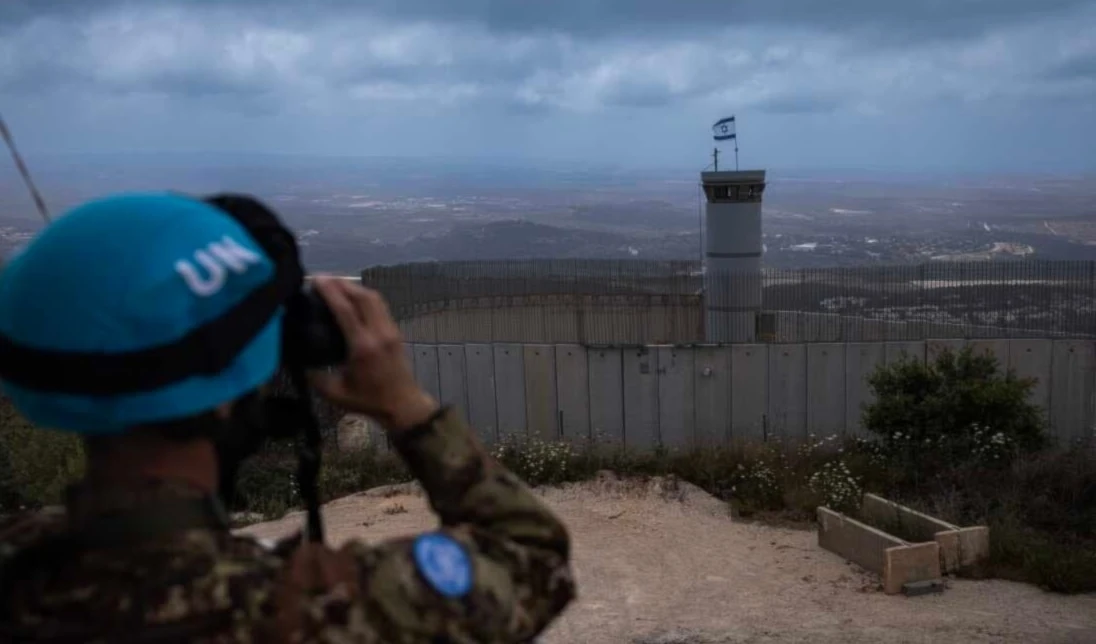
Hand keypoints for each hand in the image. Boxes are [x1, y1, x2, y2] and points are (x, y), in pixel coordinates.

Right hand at [308, 276, 438, 431]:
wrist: (402, 405)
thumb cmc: (368, 400)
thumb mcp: (334, 392)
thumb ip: (313, 376)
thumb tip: (295, 359)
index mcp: (363, 347)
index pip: (345, 310)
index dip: (330, 291)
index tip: (316, 280)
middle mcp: (379, 333)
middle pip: (362, 296)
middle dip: (342, 283)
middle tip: (323, 279)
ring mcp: (390, 330)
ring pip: (374, 298)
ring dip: (355, 287)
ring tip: (336, 284)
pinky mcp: (395, 331)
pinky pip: (380, 306)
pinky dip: (365, 296)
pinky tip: (353, 297)